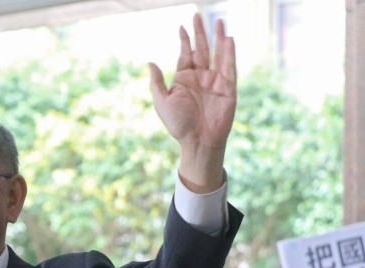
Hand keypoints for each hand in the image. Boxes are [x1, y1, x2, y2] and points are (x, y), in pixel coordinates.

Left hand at [150, 14, 235, 191]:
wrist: (197, 141)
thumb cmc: (178, 124)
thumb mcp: (162, 102)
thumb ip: (156, 82)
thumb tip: (149, 63)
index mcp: (184, 80)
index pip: (185, 55)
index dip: (184, 40)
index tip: (182, 26)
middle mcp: (200, 77)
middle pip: (201, 49)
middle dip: (200, 33)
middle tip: (197, 15)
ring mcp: (215, 81)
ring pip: (217, 54)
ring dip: (218, 38)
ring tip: (219, 22)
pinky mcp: (228, 87)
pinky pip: (229, 66)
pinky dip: (229, 53)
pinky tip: (228, 39)